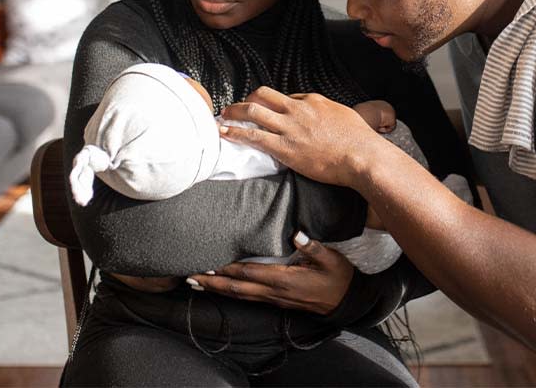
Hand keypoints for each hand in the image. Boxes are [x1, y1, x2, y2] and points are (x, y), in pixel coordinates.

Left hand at [188, 231, 353, 315]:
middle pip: (236, 288)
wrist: (347, 302)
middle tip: (188, 276)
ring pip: (239, 295)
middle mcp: (274, 292)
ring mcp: (274, 298)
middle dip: (211, 282)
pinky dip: (230, 292)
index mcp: (284, 280)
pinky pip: (248, 297)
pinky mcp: (276, 301)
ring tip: (195, 283)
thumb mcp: (330, 258)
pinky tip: (221, 288)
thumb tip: (297, 233)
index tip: (207, 263)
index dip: (226, 269)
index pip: (248, 273)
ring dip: (216, 289)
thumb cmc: (339, 277)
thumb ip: (313, 246)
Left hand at [219, 87, 392, 187]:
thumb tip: (327, 117)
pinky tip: (225, 133)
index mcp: (312, 101)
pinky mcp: (284, 147)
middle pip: (263, 95)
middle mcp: (297, 110)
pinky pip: (253, 136)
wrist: (361, 155)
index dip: (273, 103)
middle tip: (237, 106)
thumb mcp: (344, 116)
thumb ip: (330, 114)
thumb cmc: (359, 140)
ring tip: (223, 115)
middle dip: (246, 99)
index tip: (266, 110)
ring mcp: (289, 127)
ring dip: (234, 112)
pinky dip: (235, 132)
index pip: (286, 97)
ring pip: (253, 111)